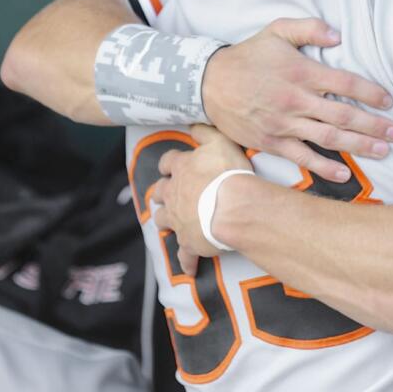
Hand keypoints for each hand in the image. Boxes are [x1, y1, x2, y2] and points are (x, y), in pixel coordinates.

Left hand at [153, 126, 253, 273]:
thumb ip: (205, 132)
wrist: (232, 208)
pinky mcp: (189, 242)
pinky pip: (185, 254)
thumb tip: (194, 124)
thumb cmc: (227, 173)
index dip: (169, 164)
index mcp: (181, 169)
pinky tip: (190, 268)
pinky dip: (187, 260)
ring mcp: (179, 220)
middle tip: (166, 195)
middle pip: (160, 193)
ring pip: (164, 221)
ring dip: (165, 221)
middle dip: (162, 193)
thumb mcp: (219, 142)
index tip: (170, 166)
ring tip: (168, 223)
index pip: (168, 163)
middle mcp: (174, 195)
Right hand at [202, 18, 392, 182]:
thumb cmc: (248, 56)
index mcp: (302, 72)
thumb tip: (338, 34)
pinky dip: (324, 167)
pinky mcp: (271, 141)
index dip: (371, 92)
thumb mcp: (276, 30)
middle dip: (374, 125)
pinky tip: (344, 173)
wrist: (208, 83)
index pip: (346, 82)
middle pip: (343, 114)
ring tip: (383, 150)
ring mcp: (284, 123)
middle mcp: (296, 99)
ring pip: (329, 137)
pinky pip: (302, 157)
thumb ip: (309, 29)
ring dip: (359, 145)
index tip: (389, 101)